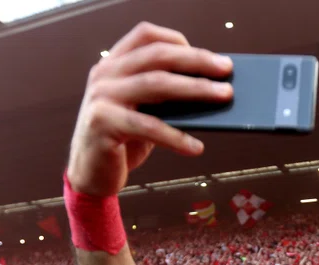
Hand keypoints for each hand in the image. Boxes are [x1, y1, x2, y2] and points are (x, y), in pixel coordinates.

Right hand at [66, 23, 233, 196]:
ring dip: (196, 89)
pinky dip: (176, 137)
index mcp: (113, 64)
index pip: (146, 36)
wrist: (91, 175)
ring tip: (224, 97)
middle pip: (157, 56)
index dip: (179, 42)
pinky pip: (149, 127)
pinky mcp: (102, 124)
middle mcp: (104, 74)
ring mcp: (101, 97)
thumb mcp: (144, 111)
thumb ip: (164, 96)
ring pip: (156, 84)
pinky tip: (196, 147)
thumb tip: (213, 87)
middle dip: (197, 61)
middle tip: (227, 70)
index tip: (210, 57)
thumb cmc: (124, 141)